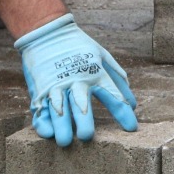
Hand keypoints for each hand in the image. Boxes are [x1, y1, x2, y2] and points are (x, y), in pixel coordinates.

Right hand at [14, 13, 137, 145]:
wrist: (47, 31)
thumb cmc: (79, 47)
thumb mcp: (101, 56)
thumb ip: (118, 79)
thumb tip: (133, 104)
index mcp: (95, 73)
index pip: (113, 94)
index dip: (123, 112)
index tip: (132, 128)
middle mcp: (75, 81)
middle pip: (80, 104)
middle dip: (83, 121)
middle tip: (86, 137)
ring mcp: (56, 85)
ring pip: (58, 109)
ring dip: (61, 126)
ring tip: (64, 142)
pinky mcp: (40, 89)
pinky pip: (40, 109)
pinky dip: (42, 121)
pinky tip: (48, 133)